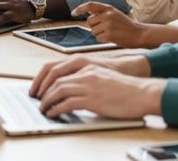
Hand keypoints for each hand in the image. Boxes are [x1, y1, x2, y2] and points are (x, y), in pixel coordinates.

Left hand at [29, 52, 150, 98]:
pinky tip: (54, 113)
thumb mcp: (100, 75)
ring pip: (58, 90)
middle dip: (41, 89)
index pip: (55, 67)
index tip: (37, 87)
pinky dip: (57, 109)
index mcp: (85, 64)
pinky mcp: (92, 99)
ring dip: (47, 100)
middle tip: (36, 99)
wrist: (141, 91)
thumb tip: (70, 89)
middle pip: (54, 77)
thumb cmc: (124, 86)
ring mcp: (88, 84)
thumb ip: (85, 77)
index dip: (42, 77)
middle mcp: (84, 71)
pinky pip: (67, 103)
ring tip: (43, 108)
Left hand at [73, 1, 147, 47]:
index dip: (80, 8)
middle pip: (89, 21)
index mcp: (108, 8)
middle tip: (105, 28)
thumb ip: (102, 12)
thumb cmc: (125, 25)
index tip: (73, 12)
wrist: (138, 33)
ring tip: (110, 32)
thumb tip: (87, 12)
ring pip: (93, 31)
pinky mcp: (109, 35)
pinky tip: (112, 37)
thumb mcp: (114, 13)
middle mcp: (107, 15)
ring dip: (99, 34)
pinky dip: (102, 39)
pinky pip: (98, 38)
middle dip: (94, 26)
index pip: (90, 5)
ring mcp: (108, 25)